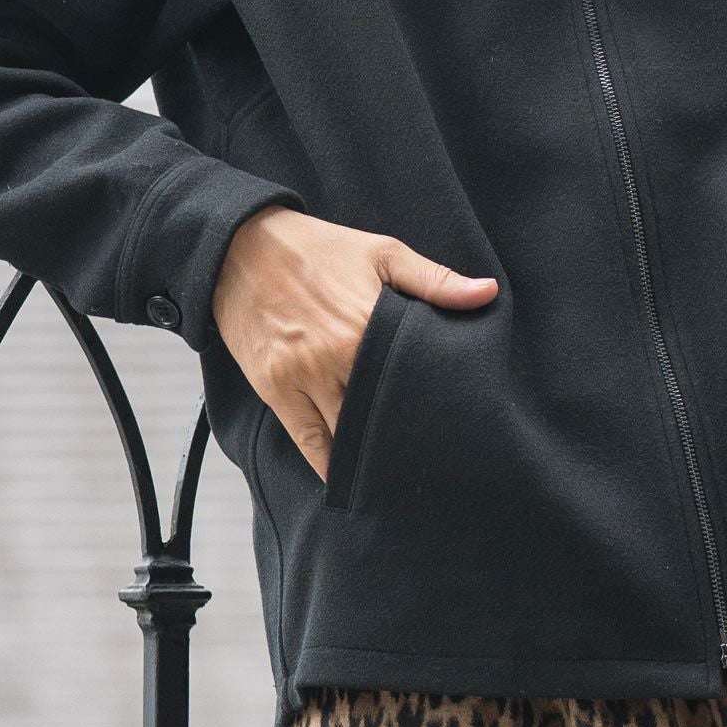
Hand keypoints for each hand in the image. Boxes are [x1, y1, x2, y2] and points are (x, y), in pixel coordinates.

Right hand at [211, 204, 498, 483]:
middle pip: (380, 415)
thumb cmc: (318, 248)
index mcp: (366, 325)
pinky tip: (350, 480)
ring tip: (397, 472)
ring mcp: (301, 378)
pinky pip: (307, 441)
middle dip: (403, 434)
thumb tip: (487, 293)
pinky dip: (329, 465)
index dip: (433, 404)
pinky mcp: (274, 390)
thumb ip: (434, 280)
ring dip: (369, 454)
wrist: (240, 246)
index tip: (454, 423)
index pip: (411, 381)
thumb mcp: (381, 252)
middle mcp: (334, 359)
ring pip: (345, 436)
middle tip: (433, 456)